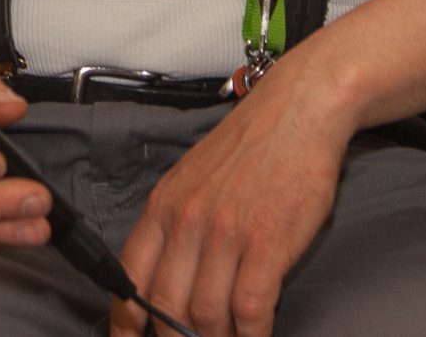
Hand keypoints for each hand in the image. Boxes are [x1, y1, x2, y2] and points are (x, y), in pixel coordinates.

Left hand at [108, 70, 353, 336]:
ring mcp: (226, 233)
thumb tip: (166, 274)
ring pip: (206, 314)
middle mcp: (188, 221)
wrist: (297, 110)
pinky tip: (257, 336)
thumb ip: (175, 224)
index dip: (127, 321)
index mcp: (164, 206)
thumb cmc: (251, 146)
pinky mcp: (267, 242)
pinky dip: (252, 335)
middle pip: (166, 306)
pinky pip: (250, 308)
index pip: (130, 276)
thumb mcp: (192, 178)